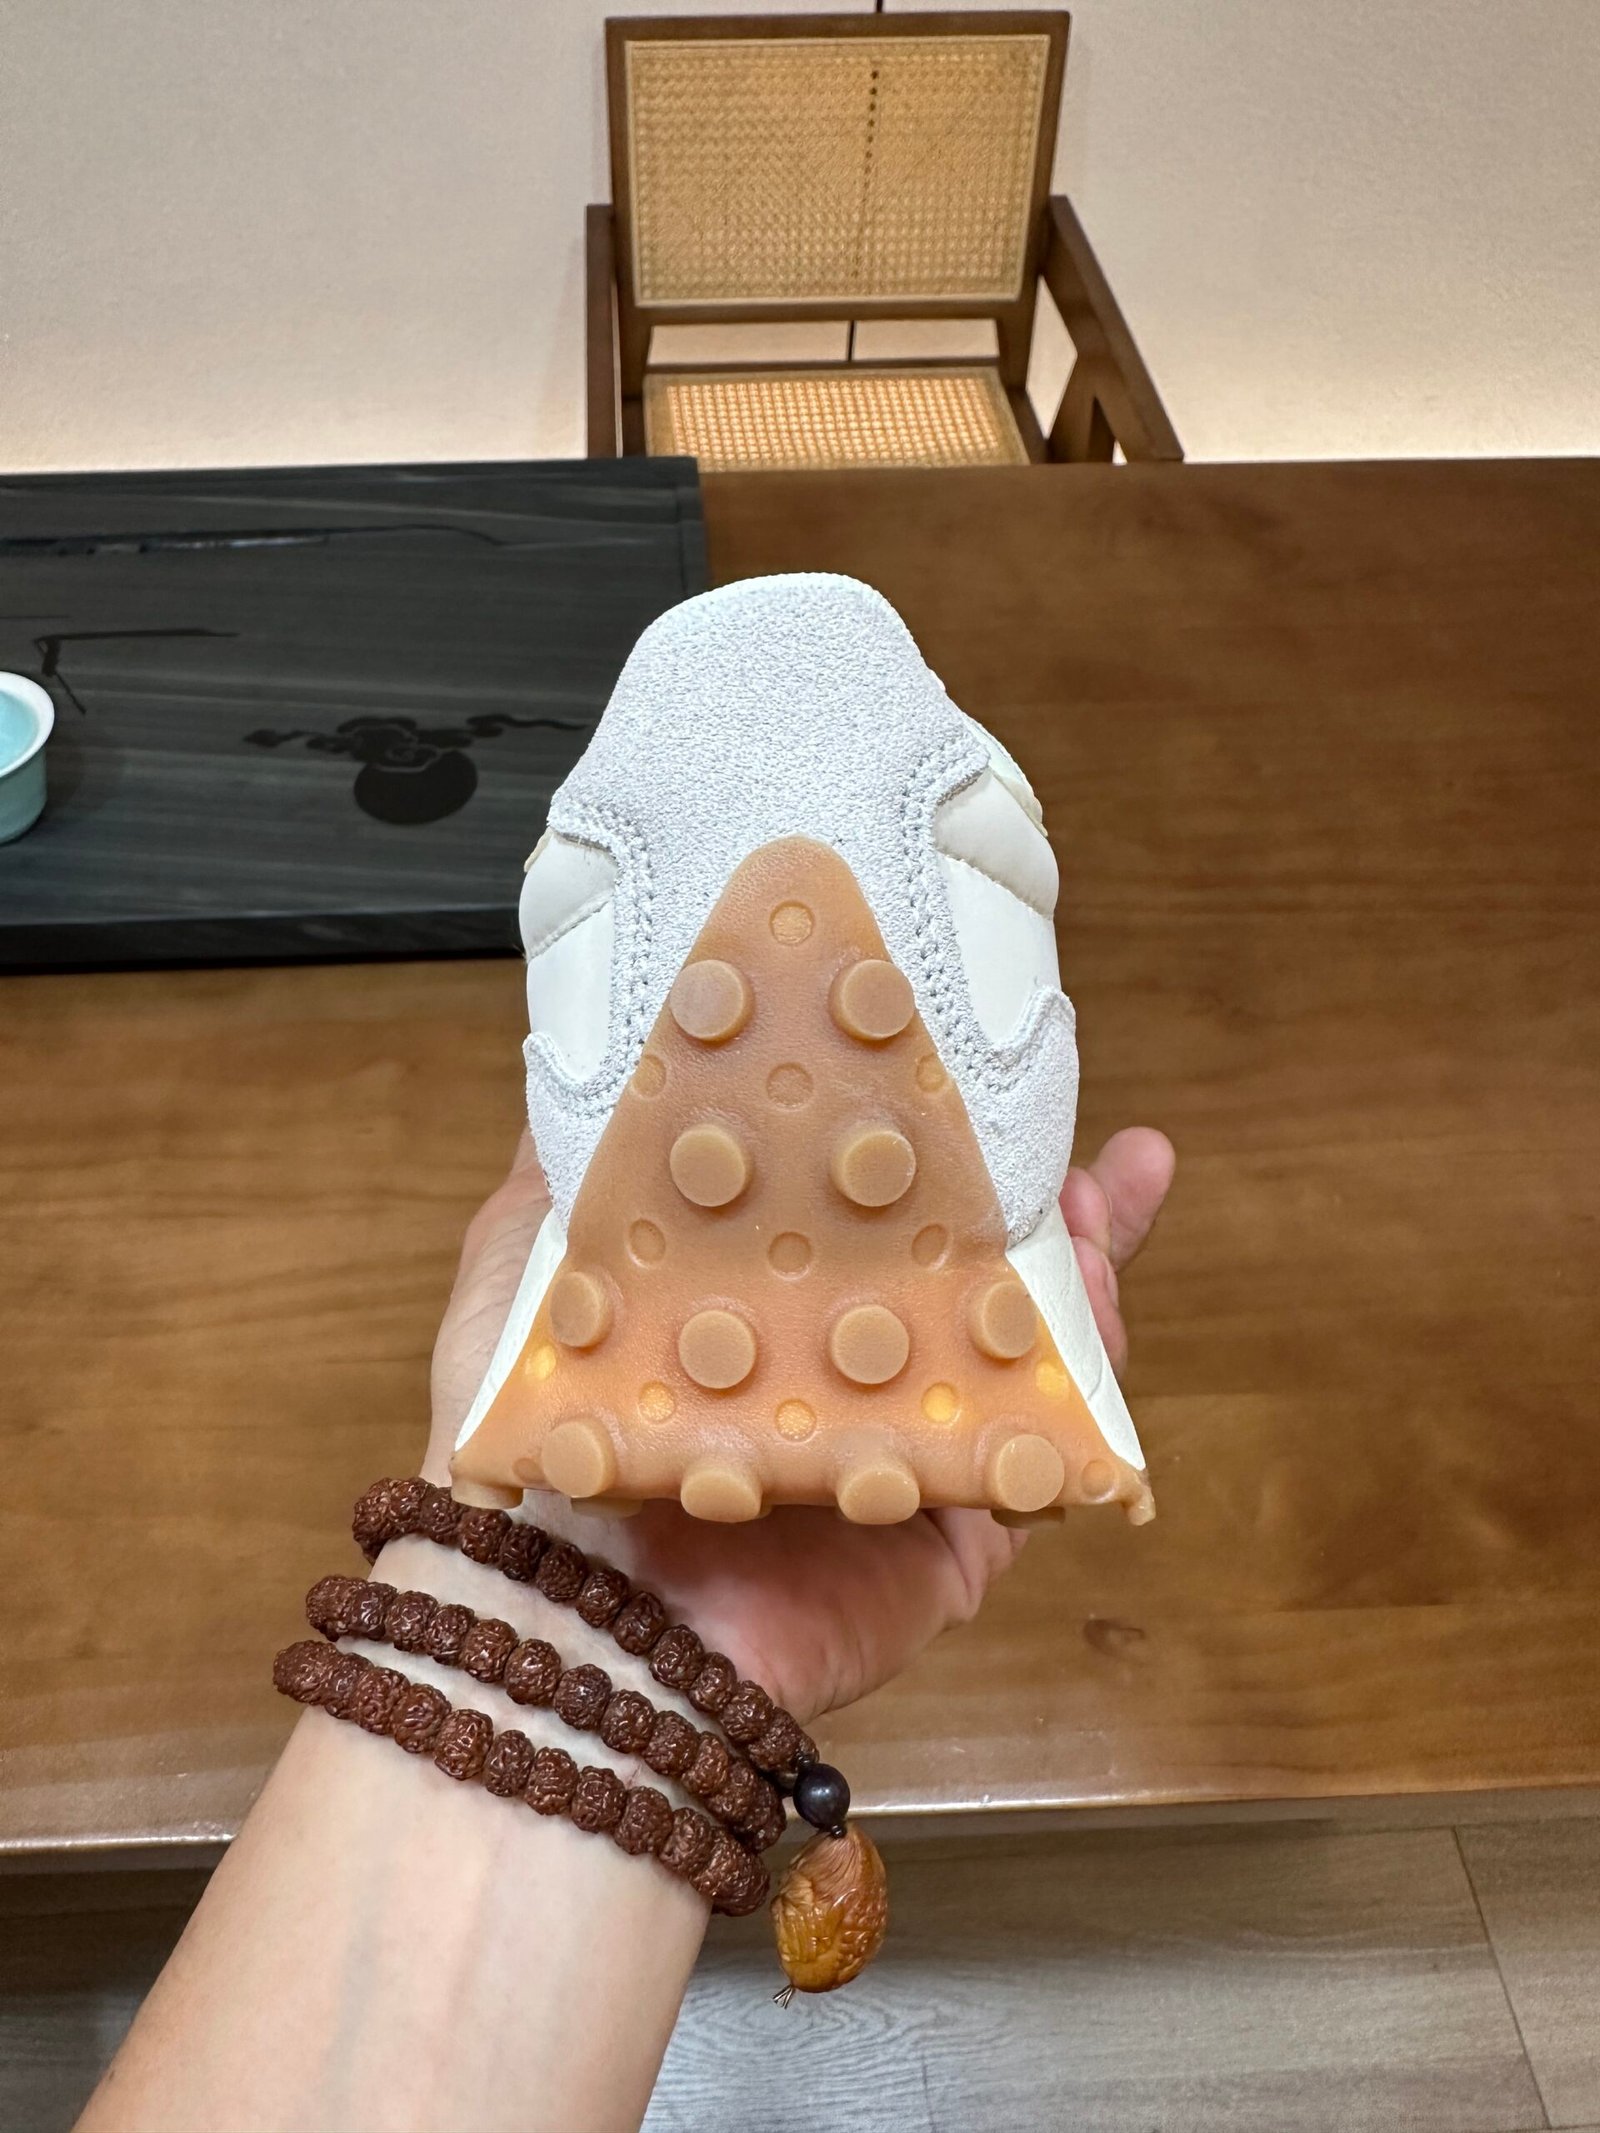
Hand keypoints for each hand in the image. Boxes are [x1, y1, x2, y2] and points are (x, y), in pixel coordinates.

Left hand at [429, 1127, 1174, 1724]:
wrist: (573, 1628)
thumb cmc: (531, 1451)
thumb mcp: (520, 1279)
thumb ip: (561, 1179)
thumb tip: (592, 1066)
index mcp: (749, 1328)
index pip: (854, 1229)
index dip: (912, 1159)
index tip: (953, 1080)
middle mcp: (834, 1389)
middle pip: (958, 1283)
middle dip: (1029, 1209)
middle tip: (1083, 1137)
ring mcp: (902, 1463)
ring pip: (1019, 1357)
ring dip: (1079, 1270)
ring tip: (1113, 1189)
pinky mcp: (951, 1543)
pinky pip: (1045, 1455)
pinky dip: (1088, 1380)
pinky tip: (1104, 1294)